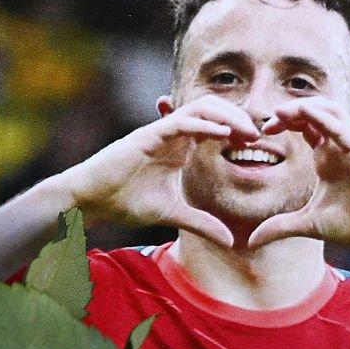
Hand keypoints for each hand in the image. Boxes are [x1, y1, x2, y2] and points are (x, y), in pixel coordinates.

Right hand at [54, 95, 253, 247]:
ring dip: (227, 116)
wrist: (90, 200)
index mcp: (181, 146)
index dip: (238, 129)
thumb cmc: (124, 201)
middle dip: (238, 117)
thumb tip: (231, 241)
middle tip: (259, 135)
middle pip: (213, 109)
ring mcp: (160, 132)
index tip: (258, 144)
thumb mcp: (174, 215)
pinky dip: (203, 125)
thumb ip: (202, 224)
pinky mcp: (147, 136)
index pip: (216, 125)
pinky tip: (223, 134)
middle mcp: (173, 134)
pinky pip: (179, 123)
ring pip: (200, 108)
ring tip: (247, 132)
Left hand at [244, 98, 349, 254]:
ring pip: (330, 110)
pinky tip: (304, 112)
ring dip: (305, 106)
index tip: (263, 133)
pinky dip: (323, 117)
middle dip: (290, 110)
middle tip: (269, 123)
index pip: (305, 126)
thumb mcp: (309, 224)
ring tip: (281, 112)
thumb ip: (280, 227)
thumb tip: (250, 241)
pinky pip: (342, 127)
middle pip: (315, 111)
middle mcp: (339, 148)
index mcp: (327, 158)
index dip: (284, 122)